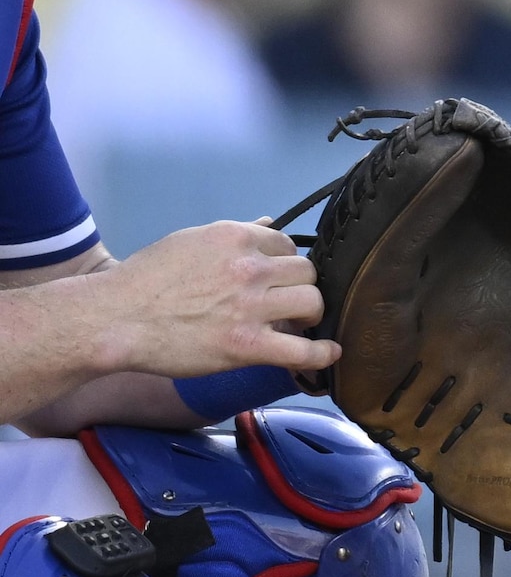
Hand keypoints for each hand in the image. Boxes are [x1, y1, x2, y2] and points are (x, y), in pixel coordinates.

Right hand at [61, 222, 333, 386]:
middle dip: (299, 287)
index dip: (285, 263)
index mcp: (235, 238)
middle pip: (306, 272)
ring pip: (312, 303)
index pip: (286, 244)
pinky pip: (302, 350)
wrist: (114, 319)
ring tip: (299, 324)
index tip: (279, 278)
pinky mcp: (247, 345)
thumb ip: (234, 235)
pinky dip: (321, 353)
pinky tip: (329, 354)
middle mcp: (250, 267)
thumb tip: (268, 223)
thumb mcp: (189, 242)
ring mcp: (251, 306)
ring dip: (309, 314)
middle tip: (287, 303)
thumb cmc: (144, 281)